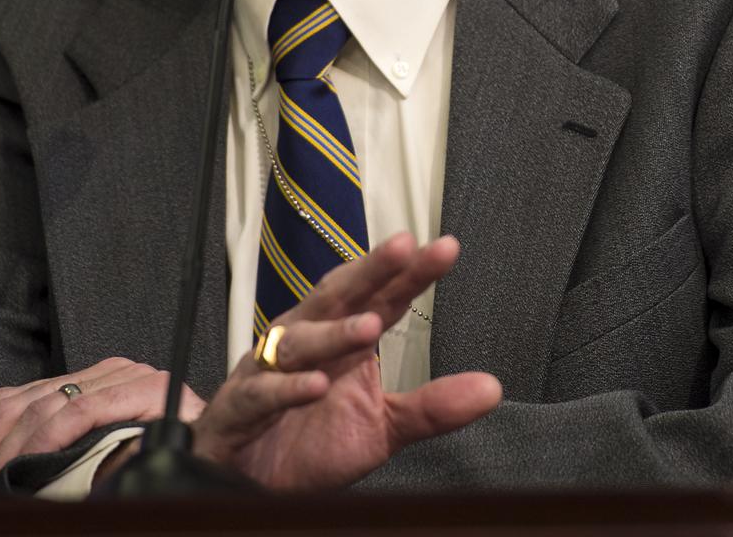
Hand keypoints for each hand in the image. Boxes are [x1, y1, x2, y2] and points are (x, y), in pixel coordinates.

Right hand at [0, 356, 203, 500]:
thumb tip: (98, 468)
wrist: (211, 442)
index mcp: (148, 387)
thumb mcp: (177, 455)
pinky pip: (20, 396)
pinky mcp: (76, 386)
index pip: (78, 409)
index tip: (7, 480)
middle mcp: (121, 374)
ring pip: (22, 397)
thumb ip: (140, 456)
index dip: (37, 446)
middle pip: (42, 402)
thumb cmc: (196, 452)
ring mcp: (95, 378)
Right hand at [192, 232, 501, 488]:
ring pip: (302, 339)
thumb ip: (432, 407)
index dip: (411, 273)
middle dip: (370, 270)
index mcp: (343, 339)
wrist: (248, 484)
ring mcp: (270, 370)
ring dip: (335, 331)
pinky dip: (286, 387)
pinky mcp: (240, 408)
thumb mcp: (383, 428)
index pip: (383, 298)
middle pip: (339, 296)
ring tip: (371, 325)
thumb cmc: (312, 441)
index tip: (446, 248)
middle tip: (403, 247)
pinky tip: (315, 386)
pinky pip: (262, 392)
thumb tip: (493, 388)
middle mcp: (307, 341)